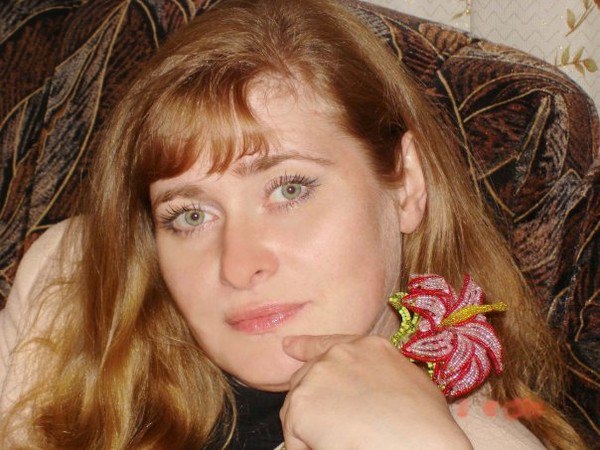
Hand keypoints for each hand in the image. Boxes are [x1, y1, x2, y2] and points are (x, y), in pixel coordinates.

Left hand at [280, 335, 472, 449]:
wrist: (421, 441)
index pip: (326, 344)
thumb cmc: (426, 422)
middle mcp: (339, 354)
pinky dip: (306, 446)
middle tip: (329, 427)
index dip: (304, 346)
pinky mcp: (302, 402)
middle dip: (312, 403)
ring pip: (297, 408)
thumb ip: (376, 374)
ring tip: (341, 441)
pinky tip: (330, 448)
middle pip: (306, 378)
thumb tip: (364, 390)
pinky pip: (293, 433)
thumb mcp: (407, 381)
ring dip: (310, 429)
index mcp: (367, 347)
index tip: (288, 346)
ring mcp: (318, 375)